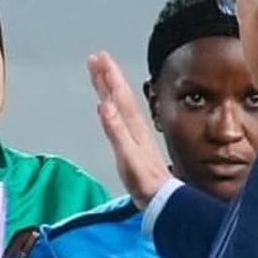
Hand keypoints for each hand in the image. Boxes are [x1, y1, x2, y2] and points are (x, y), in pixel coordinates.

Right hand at [87, 52, 173, 209]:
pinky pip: (122, 117)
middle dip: (108, 76)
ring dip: (111, 88)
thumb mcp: (128, 156)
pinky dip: (113, 107)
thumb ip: (116, 130)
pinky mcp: (134, 145)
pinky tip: (108, 106)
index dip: (108, 76)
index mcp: (133, 126)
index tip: (98, 58)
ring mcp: (135, 135)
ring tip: (101, 74)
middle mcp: (135, 126)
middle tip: (96, 58)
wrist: (161, 199)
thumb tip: (104, 104)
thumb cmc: (144, 181)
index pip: (119, 95)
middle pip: (120, 95)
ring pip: (121, 104)